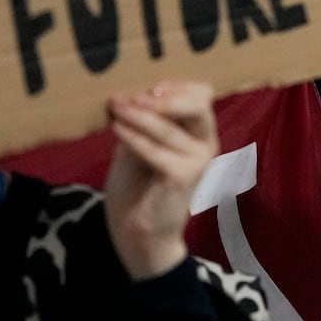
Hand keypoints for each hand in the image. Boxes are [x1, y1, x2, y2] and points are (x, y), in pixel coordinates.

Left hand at [105, 82, 218, 280]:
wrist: (138, 234)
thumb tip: (127, 96)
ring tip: (115, 107)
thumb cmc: (137, 189)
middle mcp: (205, 144)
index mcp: (198, 133)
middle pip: (199, 103)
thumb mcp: (136, 146)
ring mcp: (198, 161)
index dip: (175, 86)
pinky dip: (134, 138)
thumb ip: (141, 124)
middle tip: (135, 96)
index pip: (201, 94)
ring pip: (170, 127)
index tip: (145, 88)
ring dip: (139, 116)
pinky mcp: (184, 177)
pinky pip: (156, 150)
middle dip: (165, 96)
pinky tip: (116, 129)